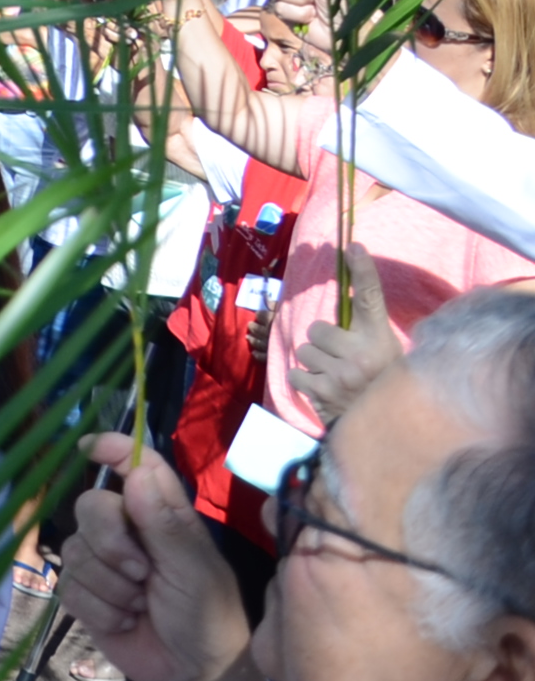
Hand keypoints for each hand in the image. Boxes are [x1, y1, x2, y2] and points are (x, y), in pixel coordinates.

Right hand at [57, 433, 261, 680]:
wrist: (192, 675)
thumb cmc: (208, 617)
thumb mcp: (196, 571)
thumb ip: (166, 524)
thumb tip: (136, 472)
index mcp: (161, 514)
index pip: (135, 466)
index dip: (113, 449)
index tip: (90, 448)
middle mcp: (128, 529)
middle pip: (90, 506)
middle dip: (110, 542)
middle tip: (141, 572)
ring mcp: (103, 561)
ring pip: (75, 550)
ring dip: (110, 586)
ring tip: (140, 606)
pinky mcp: (84, 593)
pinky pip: (69, 586)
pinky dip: (99, 609)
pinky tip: (124, 621)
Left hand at [292, 246, 403, 420]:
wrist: (384, 435)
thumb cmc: (380, 389)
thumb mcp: (385, 358)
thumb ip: (365, 335)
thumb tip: (347, 303)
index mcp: (381, 341)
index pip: (371, 299)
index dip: (363, 271)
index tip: (354, 245)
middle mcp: (363, 355)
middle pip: (317, 328)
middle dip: (323, 343)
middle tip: (341, 362)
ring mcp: (342, 374)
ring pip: (304, 350)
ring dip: (313, 364)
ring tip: (335, 379)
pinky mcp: (322, 391)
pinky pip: (296, 372)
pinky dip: (304, 381)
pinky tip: (324, 391)